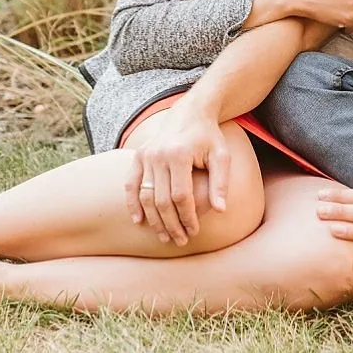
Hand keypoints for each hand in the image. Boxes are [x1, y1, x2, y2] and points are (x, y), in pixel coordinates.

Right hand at [124, 106, 230, 245]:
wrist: (190, 112)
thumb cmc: (208, 137)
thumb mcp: (221, 156)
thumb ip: (220, 182)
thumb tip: (221, 210)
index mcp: (179, 154)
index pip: (181, 196)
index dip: (187, 217)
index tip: (194, 231)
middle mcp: (158, 155)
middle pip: (161, 200)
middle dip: (171, 224)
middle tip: (181, 240)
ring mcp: (145, 155)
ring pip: (145, 196)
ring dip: (154, 220)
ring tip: (164, 237)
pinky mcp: (138, 156)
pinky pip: (131, 184)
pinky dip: (132, 203)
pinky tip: (138, 220)